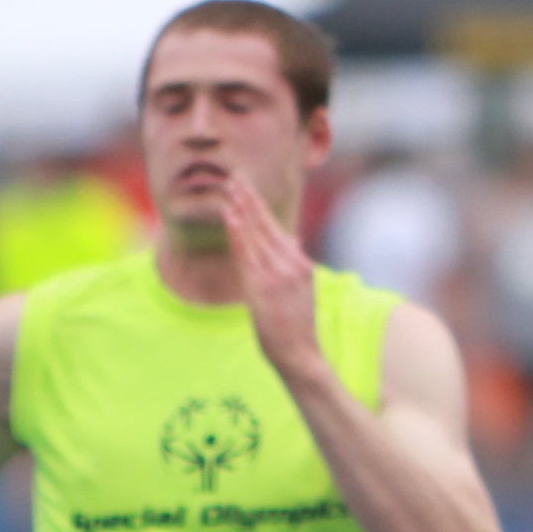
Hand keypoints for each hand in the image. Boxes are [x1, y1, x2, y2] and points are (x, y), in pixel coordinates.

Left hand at [221, 173, 323, 374]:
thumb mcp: (302, 290)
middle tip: (236, 177)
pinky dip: (239, 232)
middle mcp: (291, 264)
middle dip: (250, 199)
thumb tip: (292, 238)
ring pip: (256, 234)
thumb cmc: (297, 327)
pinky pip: (247, 253)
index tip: (248, 188)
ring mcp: (277, 274)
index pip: (276, 228)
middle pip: (266, 225)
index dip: (260, 207)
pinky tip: (231, 215)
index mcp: (300, 264)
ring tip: (230, 188)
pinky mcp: (262, 286)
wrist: (300, 354)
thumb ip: (295, 262)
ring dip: (242, 209)